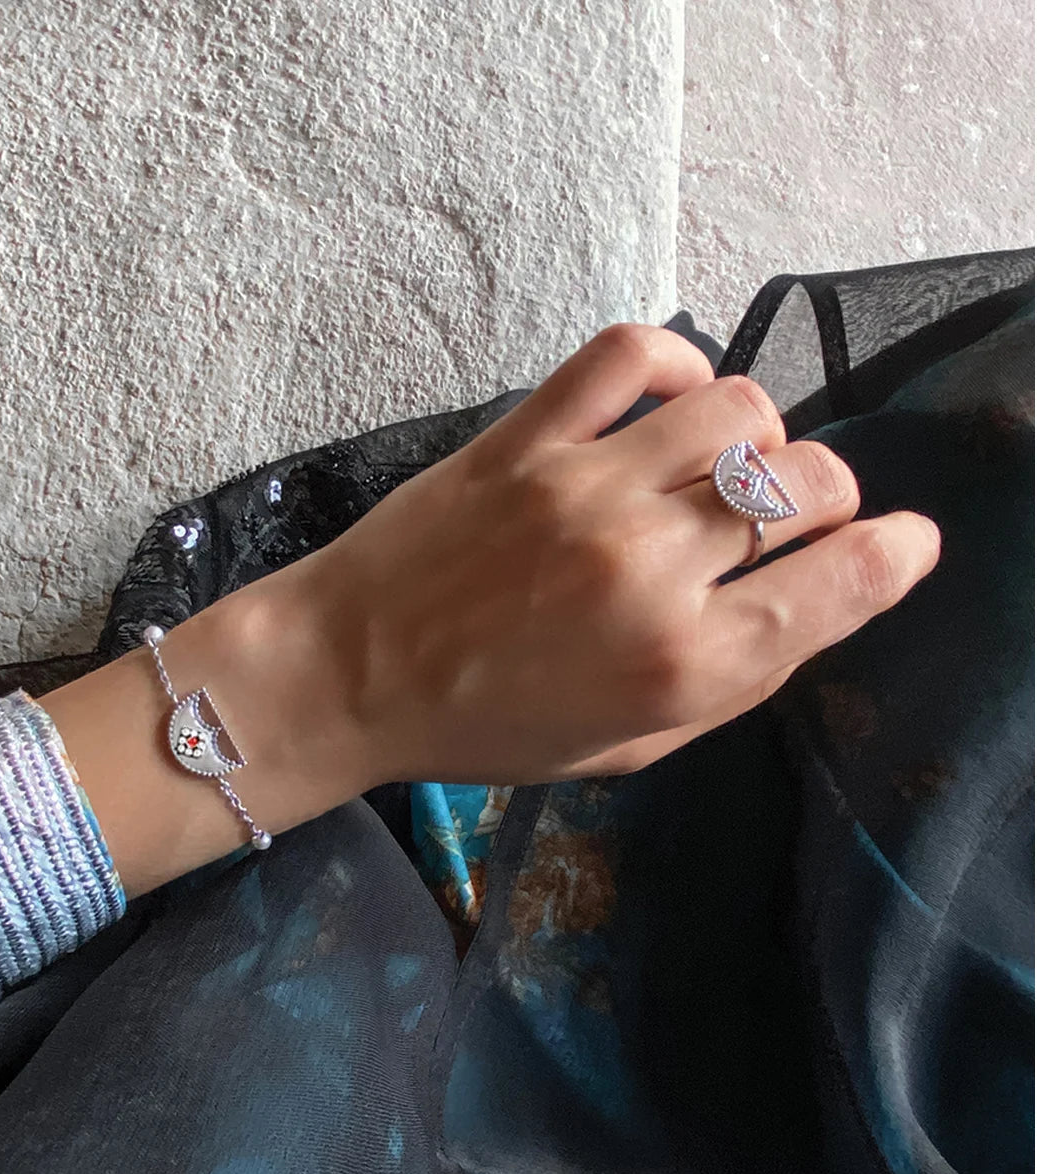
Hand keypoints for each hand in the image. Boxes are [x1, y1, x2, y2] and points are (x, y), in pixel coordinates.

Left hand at [40, 323, 940, 895]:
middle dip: (829, 496)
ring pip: (740, 406)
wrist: (348, 675)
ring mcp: (587, 489)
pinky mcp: (526, 437)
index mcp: (683, 666)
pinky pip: (631, 354)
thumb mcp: (625, 744)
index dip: (897, 555)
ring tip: (724, 458)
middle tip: (794, 511)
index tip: (901, 543)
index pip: (845, 584)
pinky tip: (668, 397)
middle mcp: (651, 569)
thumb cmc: (484, 726)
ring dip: (758, 430)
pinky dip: (674, 361)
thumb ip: (728, 678)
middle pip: (806, 483)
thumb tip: (811, 598)